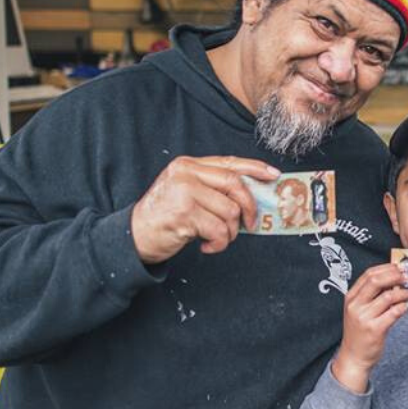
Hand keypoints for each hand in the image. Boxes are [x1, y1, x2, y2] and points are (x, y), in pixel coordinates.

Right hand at [130, 156, 279, 263]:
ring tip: (217, 238)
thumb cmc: (164, 216)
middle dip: (248, 208)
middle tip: (249, 224)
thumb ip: (211, 187)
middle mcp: (185, 174)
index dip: (255, 168)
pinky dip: (219, 243)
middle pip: (234, 185)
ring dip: (230, 232)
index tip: (273, 175)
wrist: (134, 236)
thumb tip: (250, 194)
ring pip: (230, 211)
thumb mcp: (185, 192)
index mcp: (187, 165)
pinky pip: (219, 230)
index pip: (229, 162)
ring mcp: (184, 192)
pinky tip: (207, 246)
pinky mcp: (185, 214)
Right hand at [332, 263, 407, 392]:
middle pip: (376, 281)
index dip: (386, 268)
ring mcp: (364, 317)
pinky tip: (406, 306)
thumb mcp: (359, 311)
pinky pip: (393, 313)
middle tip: (407, 276)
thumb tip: (395, 281)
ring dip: (402, 292)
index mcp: (351, 297)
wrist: (353, 357)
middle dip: (395, 276)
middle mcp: (355, 305)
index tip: (399, 267)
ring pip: (387, 297)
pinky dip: (403, 307)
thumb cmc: (359, 332)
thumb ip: (373, 296)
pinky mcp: (374, 329)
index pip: (368, 275)